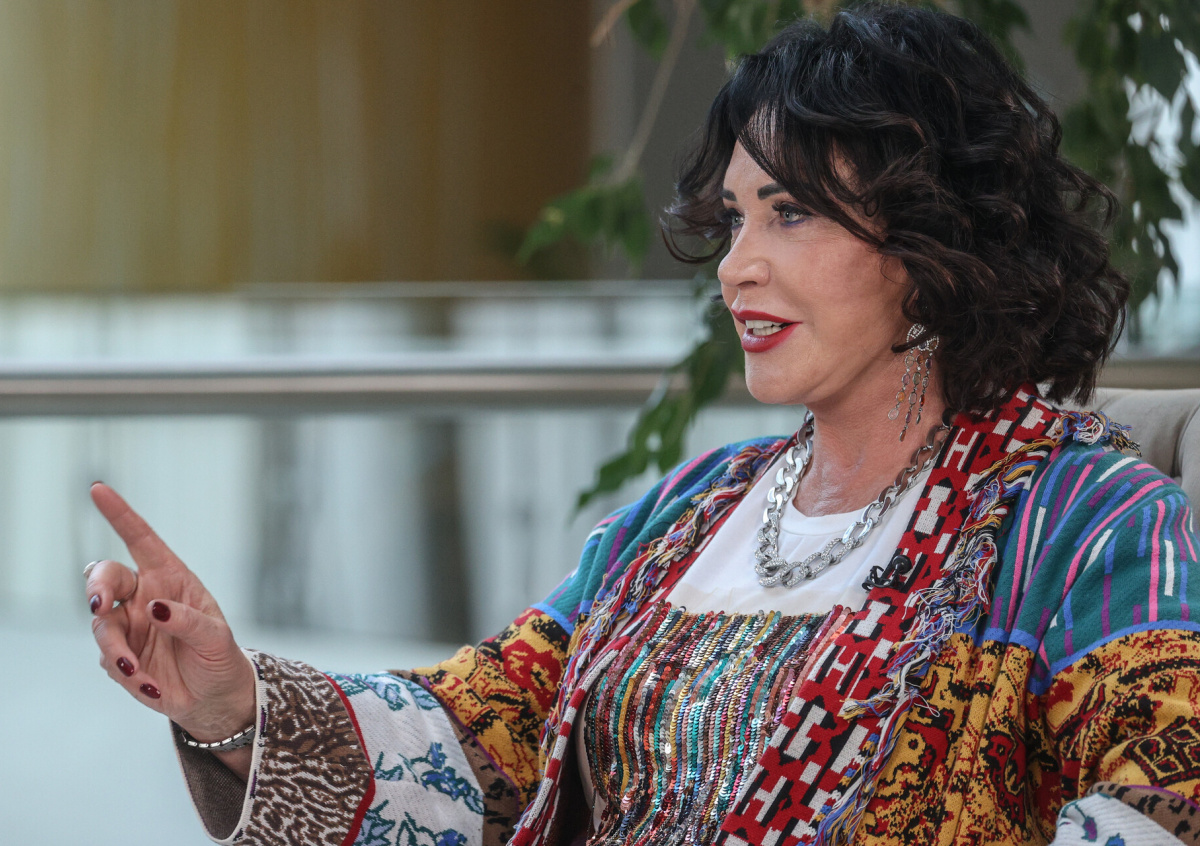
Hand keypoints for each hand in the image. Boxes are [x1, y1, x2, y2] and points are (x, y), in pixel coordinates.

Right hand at [86, 483, 255, 775]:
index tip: (98, 489)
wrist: (213, 697)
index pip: (141, 539)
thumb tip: (154, 608)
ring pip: (100, 624)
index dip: (120, 515)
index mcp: (170, 578)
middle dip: (97, 588)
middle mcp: (143, 596)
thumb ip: (188, 621)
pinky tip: (152, 687)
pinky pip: (109, 660)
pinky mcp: (119, 656)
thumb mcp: (216, 638)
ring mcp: (127, 626)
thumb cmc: (219, 656)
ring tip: (136, 672)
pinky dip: (127, 674)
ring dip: (114, 647)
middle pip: (105, 578)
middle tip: (99, 605)